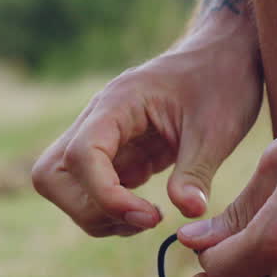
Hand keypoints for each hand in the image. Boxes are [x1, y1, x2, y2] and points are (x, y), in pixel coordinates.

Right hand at [32, 19, 261, 236]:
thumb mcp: (219, 128)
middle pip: (51, 173)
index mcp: (118, 102)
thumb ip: (197, 171)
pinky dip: (110, 211)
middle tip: (144, 218)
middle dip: (89, 208)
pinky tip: (148, 212)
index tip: (151, 215)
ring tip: (149, 217)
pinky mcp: (113, 154)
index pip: (81, 155)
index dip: (106, 195)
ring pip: (62, 185)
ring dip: (97, 214)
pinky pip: (89, 190)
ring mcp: (100, 138)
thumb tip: (189, 211)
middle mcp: (98, 119)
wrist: (224, 57)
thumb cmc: (222, 81)